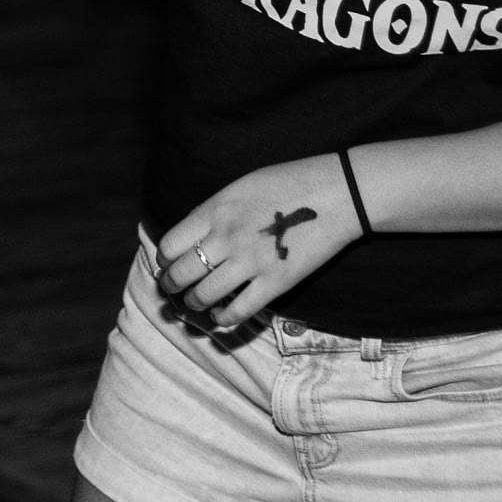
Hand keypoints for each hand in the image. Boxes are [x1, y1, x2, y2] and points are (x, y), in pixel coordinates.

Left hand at [154, 153, 365, 331]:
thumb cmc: (288, 183)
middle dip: (171, 286)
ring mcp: (250, 262)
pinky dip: (224, 319)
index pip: (170, 244)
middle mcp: (226, 237)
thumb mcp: (240, 187)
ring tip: (195, 303)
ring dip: (194, 304)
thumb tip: (192, 236)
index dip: (165, 259)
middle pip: (180, 273)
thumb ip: (214, 211)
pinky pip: (239, 311)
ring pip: (203, 296)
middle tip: (173, 290)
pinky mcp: (276, 283)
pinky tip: (221, 317)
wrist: (336, 194)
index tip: (169, 263)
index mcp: (215, 210)